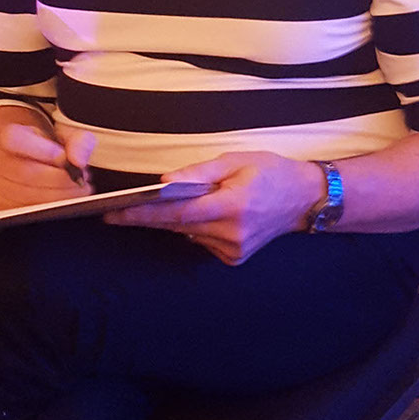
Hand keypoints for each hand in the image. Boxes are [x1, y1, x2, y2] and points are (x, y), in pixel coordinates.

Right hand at [0, 119, 98, 210]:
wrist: (17, 157)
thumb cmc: (43, 148)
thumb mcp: (65, 136)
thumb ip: (78, 141)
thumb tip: (78, 160)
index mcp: (10, 136)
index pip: (19, 141)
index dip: (45, 151)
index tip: (65, 158)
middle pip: (27, 174)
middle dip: (61, 181)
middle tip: (81, 182)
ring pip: (27, 196)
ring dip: (58, 197)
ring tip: (75, 192)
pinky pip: (26, 212)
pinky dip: (49, 210)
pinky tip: (62, 201)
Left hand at [104, 152, 323, 265]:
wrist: (304, 198)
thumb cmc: (271, 173)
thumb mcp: (236, 161)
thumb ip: (199, 172)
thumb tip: (164, 183)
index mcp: (233, 206)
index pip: (177, 213)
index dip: (142, 214)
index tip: (114, 214)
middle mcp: (232, 234)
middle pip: (177, 226)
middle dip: (146, 218)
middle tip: (115, 212)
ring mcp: (233, 250)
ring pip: (187, 234)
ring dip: (173, 221)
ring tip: (158, 206)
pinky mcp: (234, 258)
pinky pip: (201, 241)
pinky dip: (195, 227)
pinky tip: (204, 214)